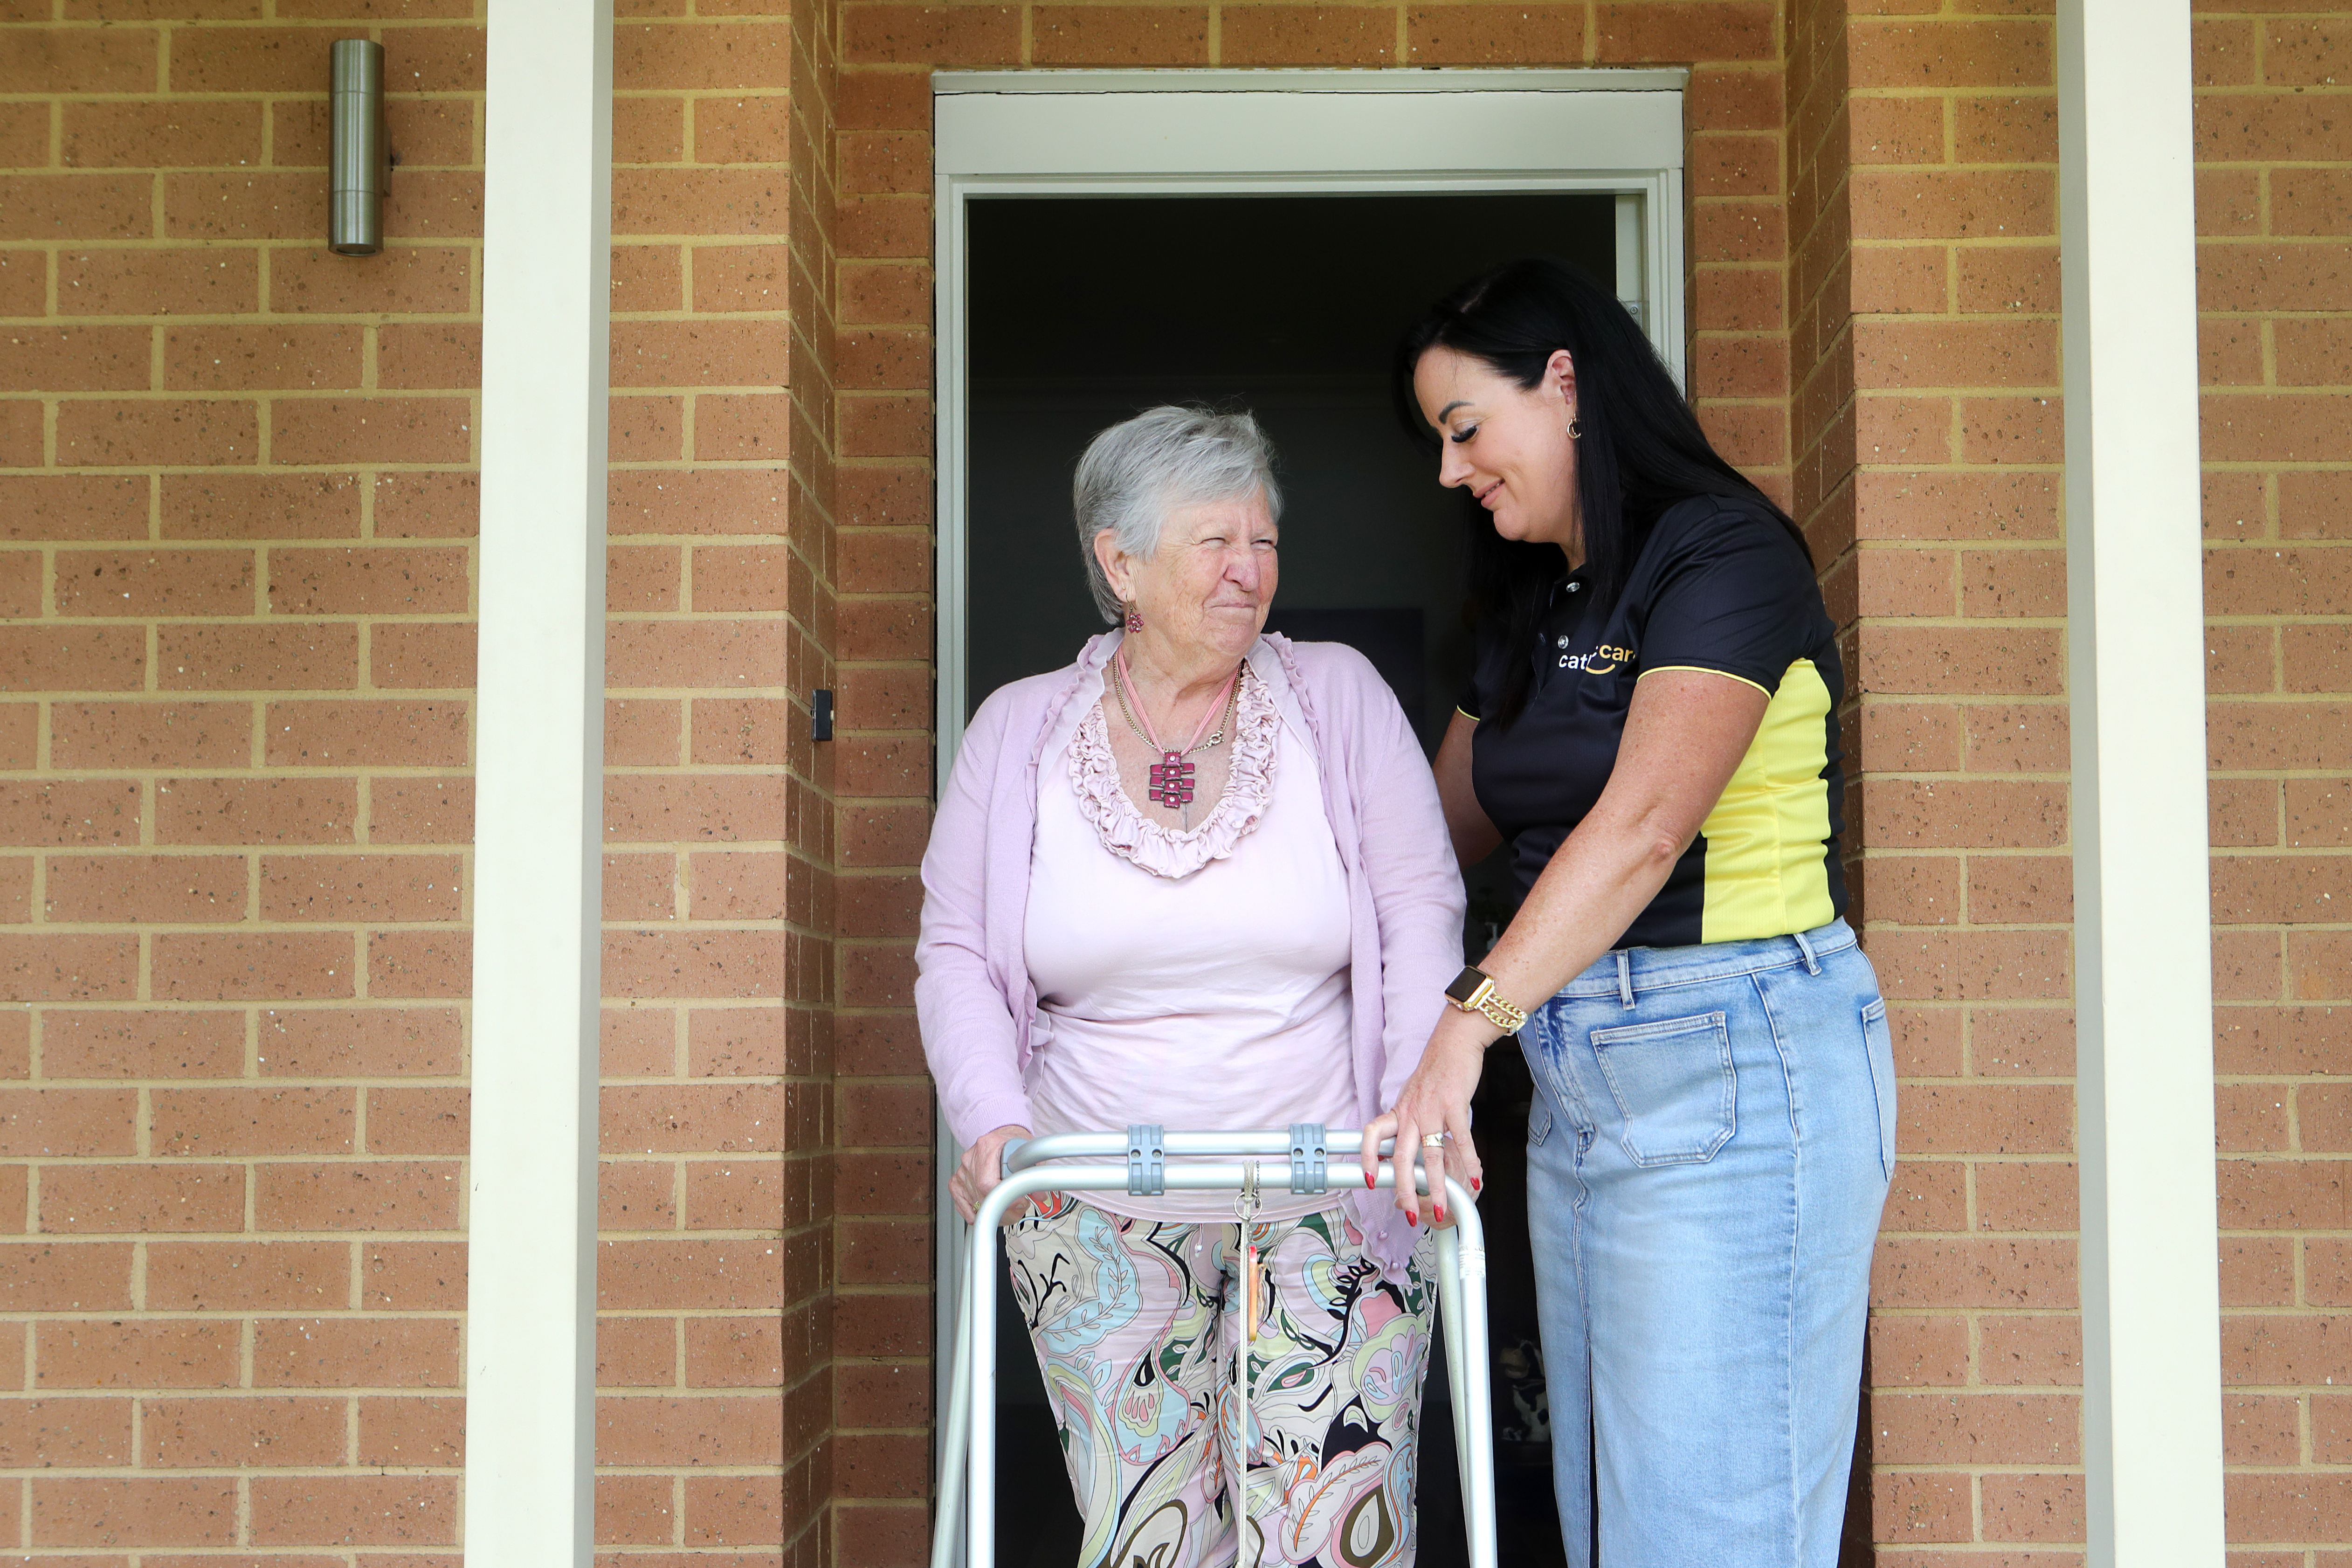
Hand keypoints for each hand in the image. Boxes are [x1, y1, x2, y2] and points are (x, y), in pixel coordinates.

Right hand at [949, 1124, 1032, 1223]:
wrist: (999, 1136)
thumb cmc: (1012, 1143)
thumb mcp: (1027, 1152)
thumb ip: (1034, 1171)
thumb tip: (1040, 1195)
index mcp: (987, 1147)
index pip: (988, 1182)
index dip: (1004, 1198)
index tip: (1020, 1203)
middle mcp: (970, 1159)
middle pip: (981, 1196)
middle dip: (1004, 1209)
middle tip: (1019, 1209)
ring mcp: (962, 1172)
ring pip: (975, 1204)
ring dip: (995, 1213)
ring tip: (1010, 1208)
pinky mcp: (956, 1182)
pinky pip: (964, 1207)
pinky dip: (979, 1213)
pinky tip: (992, 1210)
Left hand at [1362, 1010, 1491, 1225]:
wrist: (1454, 1042)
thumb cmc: (1435, 1071)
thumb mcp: (1413, 1096)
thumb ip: (1408, 1120)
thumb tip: (1405, 1145)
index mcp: (1398, 1110)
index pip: (1371, 1135)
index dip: (1366, 1158)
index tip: (1370, 1181)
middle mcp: (1410, 1112)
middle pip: (1401, 1157)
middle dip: (1405, 1190)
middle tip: (1409, 1213)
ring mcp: (1432, 1109)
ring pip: (1431, 1155)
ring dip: (1438, 1186)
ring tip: (1444, 1208)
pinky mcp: (1455, 1105)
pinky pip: (1462, 1140)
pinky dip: (1470, 1162)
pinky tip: (1476, 1178)